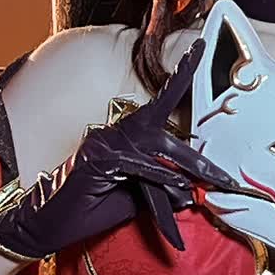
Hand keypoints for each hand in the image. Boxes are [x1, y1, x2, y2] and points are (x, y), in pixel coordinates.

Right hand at [0, 39, 254, 260]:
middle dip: (199, 156)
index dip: (181, 78)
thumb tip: (190, 189)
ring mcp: (103, 142)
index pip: (158, 106)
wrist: (46, 225)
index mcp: (124, 138)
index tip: (200, 49)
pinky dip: (159, 177)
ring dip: (184, 170)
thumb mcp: (136, 200)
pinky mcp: (96, 158)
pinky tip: (175, 188)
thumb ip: (160, 188)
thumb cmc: (90, 211)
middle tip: (228, 178)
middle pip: (163, 129)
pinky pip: (137, 163)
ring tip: (208, 188)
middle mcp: (114, 134)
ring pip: (155, 147)